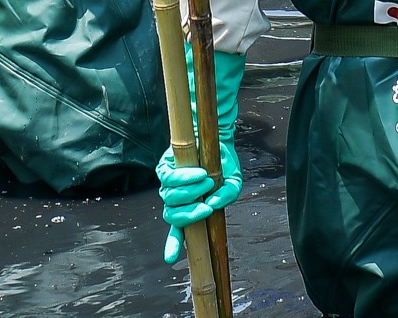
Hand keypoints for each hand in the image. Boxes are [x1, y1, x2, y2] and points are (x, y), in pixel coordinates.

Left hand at [153, 47, 247, 264]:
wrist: (216, 138)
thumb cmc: (223, 164)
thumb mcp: (232, 183)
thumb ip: (226, 196)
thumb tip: (213, 205)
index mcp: (190, 208)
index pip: (178, 231)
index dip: (173, 244)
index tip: (170, 260)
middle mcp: (176, 199)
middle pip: (172, 217)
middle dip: (189, 215)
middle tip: (205, 207)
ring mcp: (168, 184)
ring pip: (169, 198)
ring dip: (189, 193)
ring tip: (206, 181)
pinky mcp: (164, 166)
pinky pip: (168, 177)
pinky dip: (184, 177)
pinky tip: (198, 173)